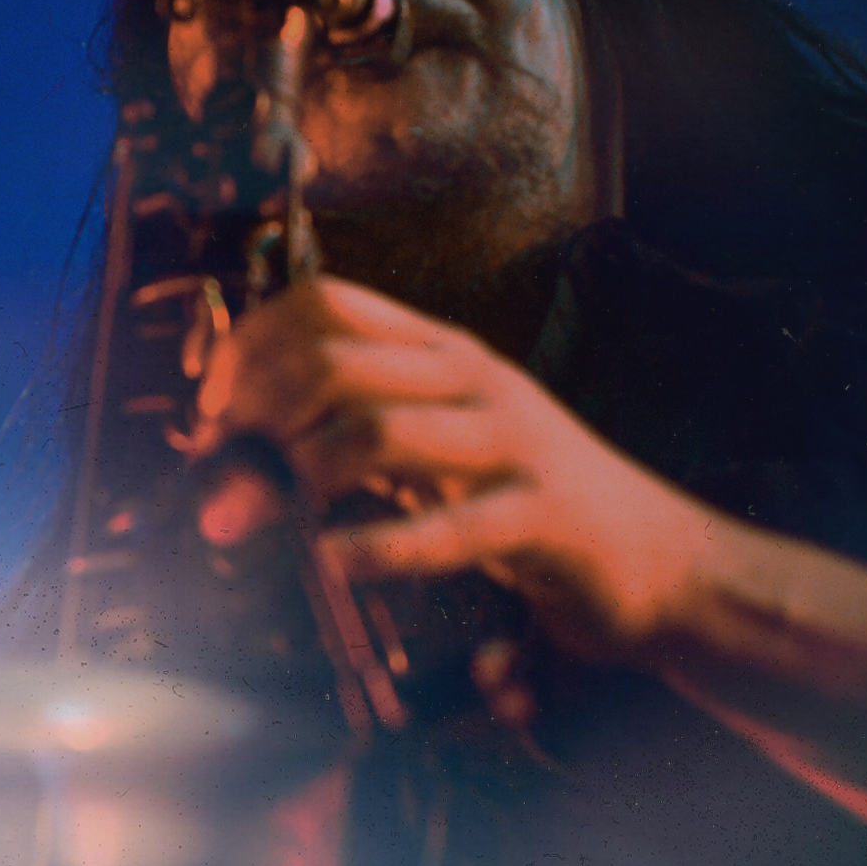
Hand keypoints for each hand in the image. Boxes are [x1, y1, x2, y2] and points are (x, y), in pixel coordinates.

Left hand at [193, 275, 705, 661]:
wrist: (654, 559)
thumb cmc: (519, 506)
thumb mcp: (428, 463)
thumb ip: (337, 454)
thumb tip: (219, 480)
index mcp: (442, 352)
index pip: (323, 304)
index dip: (249, 350)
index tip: (212, 416)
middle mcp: (474, 380)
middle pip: (334, 362)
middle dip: (260, 416)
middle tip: (233, 472)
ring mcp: (513, 444)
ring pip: (378, 430)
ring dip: (306, 475)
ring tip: (287, 516)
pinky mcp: (541, 518)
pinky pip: (448, 528)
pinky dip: (378, 546)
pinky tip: (332, 561)